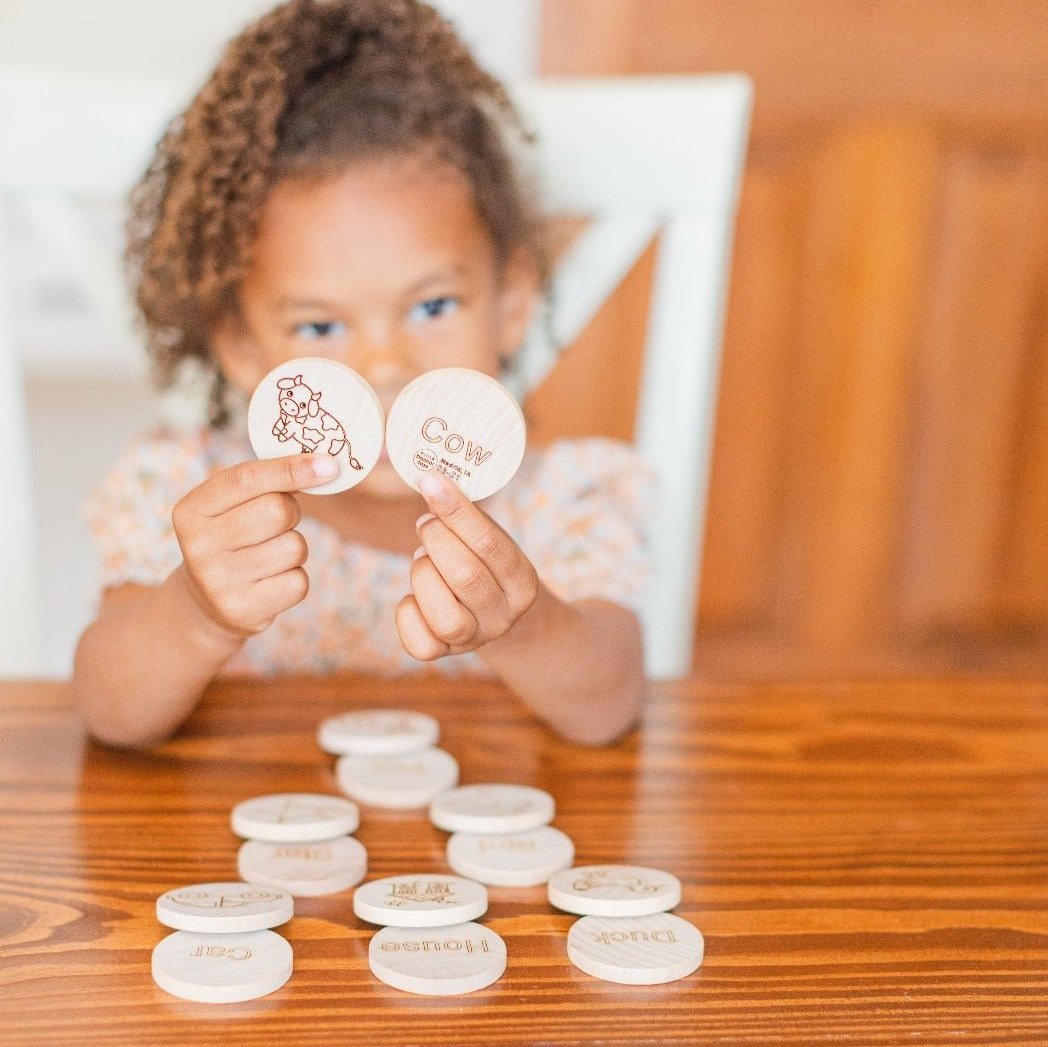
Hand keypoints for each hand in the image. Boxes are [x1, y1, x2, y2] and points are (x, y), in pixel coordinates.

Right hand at [171, 455, 337, 639]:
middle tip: (276, 523)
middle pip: (277, 510)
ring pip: (294, 547)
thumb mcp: (230, 506)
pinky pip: (298, 581)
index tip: (328, 464)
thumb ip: (265, 482)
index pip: (246, 479)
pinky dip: (294, 578)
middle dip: (291, 512)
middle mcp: (199, 546)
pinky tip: (271, 581)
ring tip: (269, 555)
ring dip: (294, 548)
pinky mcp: (243, 610)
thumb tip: (324, 467)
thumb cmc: (231, 539)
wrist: (205, 605)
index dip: (290, 469)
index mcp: (191, 511)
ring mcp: (219, 582)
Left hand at [396, 472, 539, 659]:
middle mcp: (503, 616)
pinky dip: (408, 611)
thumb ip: (467, 519)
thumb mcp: (490, 539)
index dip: (456, 510)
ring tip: (423, 560)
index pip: (490, 543)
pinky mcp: (444, 655)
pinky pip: (419, 643)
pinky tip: (415, 594)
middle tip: (426, 523)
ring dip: (423, 576)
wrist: (495, 615)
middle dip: (435, 540)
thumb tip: (429, 482)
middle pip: (465, 576)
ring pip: (444, 616)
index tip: (430, 481)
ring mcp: (475, 639)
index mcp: (523, 582)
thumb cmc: (485, 564)